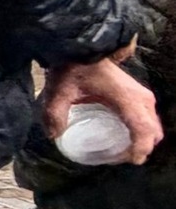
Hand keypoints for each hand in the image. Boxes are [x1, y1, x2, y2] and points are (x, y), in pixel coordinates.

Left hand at [45, 49, 163, 163]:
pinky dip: (140, 132)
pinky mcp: (139, 96)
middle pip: (153, 133)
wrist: (82, 48)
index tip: (128, 161)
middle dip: (139, 149)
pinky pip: (147, 120)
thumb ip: (55, 114)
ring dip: (141, 141)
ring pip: (153, 127)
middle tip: (116, 158)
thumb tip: (55, 136)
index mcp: (127, 99)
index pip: (143, 130)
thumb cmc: (73, 68)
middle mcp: (142, 99)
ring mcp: (143, 96)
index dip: (139, 149)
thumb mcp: (59, 91)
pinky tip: (120, 138)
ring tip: (117, 150)